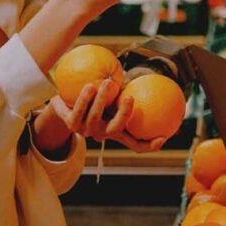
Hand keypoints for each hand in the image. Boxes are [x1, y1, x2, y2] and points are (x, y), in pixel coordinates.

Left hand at [49, 79, 167, 152]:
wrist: (62, 101)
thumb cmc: (93, 96)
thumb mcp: (113, 95)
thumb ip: (127, 92)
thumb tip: (152, 79)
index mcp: (115, 130)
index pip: (135, 143)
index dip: (150, 145)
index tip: (163, 136)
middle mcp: (102, 133)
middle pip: (115, 129)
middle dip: (123, 115)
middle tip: (130, 97)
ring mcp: (85, 131)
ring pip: (95, 118)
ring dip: (101, 99)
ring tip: (107, 82)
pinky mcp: (71, 125)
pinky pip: (78, 111)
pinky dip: (84, 98)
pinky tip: (89, 85)